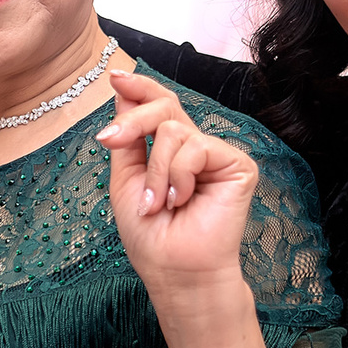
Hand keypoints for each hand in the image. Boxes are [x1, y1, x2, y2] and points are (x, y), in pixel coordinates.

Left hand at [95, 70, 257, 302]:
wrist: (175, 270)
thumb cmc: (152, 236)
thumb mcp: (126, 180)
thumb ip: (127, 138)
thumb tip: (123, 92)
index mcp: (171, 151)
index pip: (159, 106)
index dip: (139, 88)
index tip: (116, 77)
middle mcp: (195, 148)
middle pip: (164, 105)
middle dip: (133, 120)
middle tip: (110, 139)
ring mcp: (216, 155)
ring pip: (172, 129)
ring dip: (155, 171)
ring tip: (158, 204)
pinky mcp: (237, 164)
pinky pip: (195, 147)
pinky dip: (177, 176)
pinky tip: (181, 200)